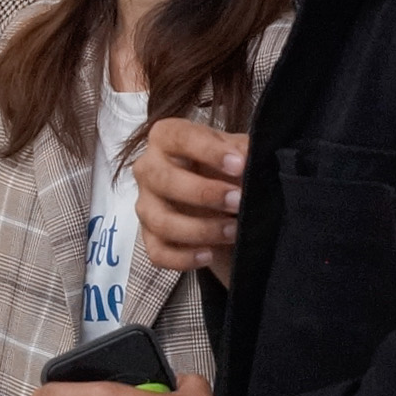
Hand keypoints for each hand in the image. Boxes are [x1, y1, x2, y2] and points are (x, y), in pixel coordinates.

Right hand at [133, 115, 247, 273]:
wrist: (221, 201)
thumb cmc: (225, 167)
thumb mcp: (238, 152)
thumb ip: (243, 150)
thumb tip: (249, 157)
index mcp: (166, 138)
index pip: (178, 137)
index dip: (207, 150)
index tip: (240, 164)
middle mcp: (148, 169)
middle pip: (162, 180)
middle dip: (203, 193)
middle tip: (238, 200)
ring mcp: (146, 205)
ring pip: (161, 221)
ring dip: (199, 229)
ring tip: (234, 231)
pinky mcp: (149, 237)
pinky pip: (158, 252)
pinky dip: (183, 258)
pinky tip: (209, 255)